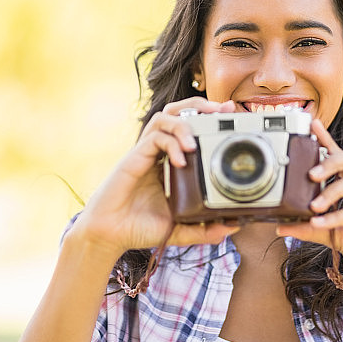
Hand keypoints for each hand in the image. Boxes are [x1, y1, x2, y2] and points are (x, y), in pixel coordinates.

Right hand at [72, 97, 240, 258]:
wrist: (109, 236)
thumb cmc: (139, 227)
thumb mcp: (180, 229)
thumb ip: (205, 228)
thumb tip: (233, 226)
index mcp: (169, 162)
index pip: (189, 128)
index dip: (208, 118)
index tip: (229, 116)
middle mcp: (157, 152)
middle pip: (177, 112)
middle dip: (200, 106)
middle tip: (222, 110)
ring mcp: (144, 153)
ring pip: (164, 117)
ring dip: (184, 124)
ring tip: (195, 144)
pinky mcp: (133, 158)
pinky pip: (154, 138)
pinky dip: (170, 144)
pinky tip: (181, 162)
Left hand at [276, 119, 342, 288]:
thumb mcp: (330, 233)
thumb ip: (308, 226)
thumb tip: (278, 226)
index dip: (327, 138)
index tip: (310, 123)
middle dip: (332, 160)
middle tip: (309, 173)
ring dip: (333, 191)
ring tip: (313, 206)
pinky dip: (338, 216)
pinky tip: (321, 222)